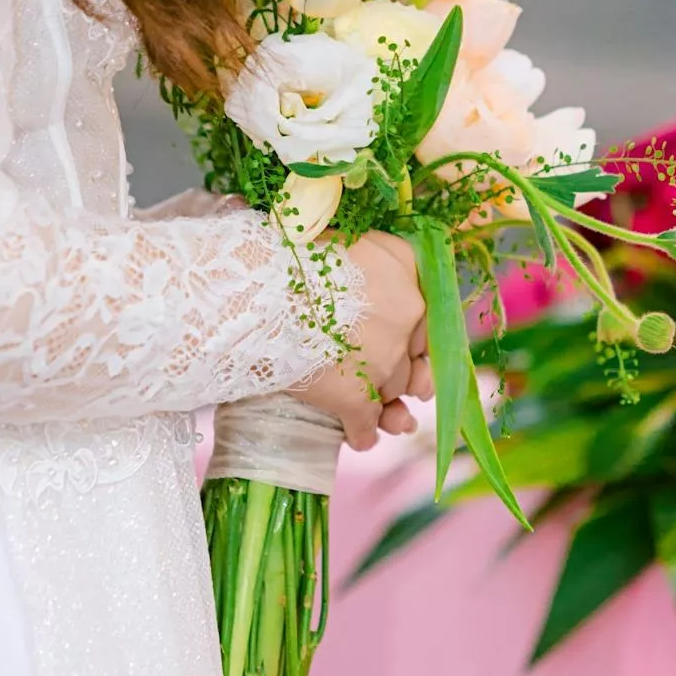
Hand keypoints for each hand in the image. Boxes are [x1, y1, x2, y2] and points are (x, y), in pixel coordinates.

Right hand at [292, 232, 431, 451]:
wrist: (254, 290)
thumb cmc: (282, 256)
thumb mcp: (330, 238)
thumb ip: (356, 258)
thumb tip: (351, 271)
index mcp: (403, 266)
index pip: (421, 304)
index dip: (412, 329)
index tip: (406, 340)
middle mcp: (407, 312)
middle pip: (413, 350)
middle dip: (406, 370)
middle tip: (403, 385)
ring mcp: (385, 358)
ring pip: (393, 389)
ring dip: (387, 404)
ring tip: (389, 418)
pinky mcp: (356, 397)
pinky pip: (365, 424)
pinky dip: (361, 432)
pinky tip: (358, 437)